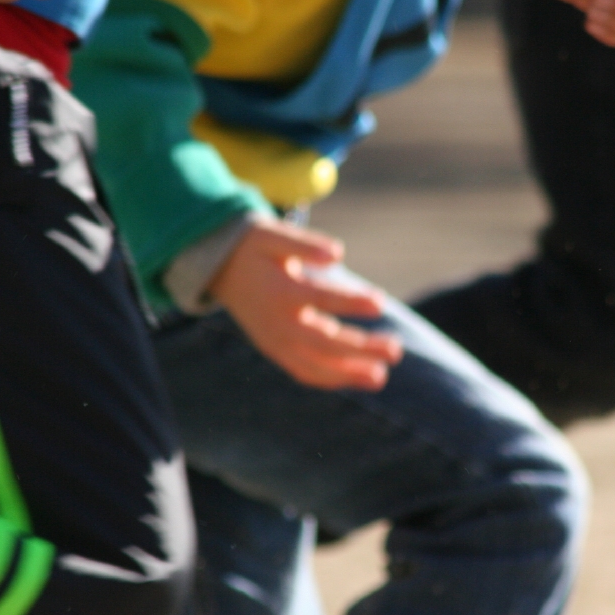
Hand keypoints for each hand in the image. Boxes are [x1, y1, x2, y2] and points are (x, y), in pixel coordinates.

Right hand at [209, 217, 403, 391]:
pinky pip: (304, 372)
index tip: (381, 302)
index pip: (321, 298)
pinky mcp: (275, 351)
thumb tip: (337, 253)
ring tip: (381, 376)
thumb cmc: (255, 249)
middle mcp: (277, 323)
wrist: (219, 270)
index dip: (351, 301)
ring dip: (349, 373)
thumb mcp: (273, 235)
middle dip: (360, 348)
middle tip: (396, 350)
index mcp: (279, 291)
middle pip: (323, 342)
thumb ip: (305, 244)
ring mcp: (275, 342)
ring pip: (315, 365)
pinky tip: (360, 378)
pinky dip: (331, 379)